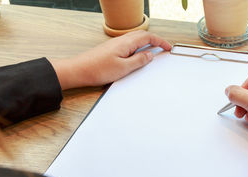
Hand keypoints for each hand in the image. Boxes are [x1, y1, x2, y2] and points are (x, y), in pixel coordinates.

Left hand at [49, 31, 171, 89]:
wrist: (78, 71)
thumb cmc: (97, 70)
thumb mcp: (123, 68)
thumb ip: (138, 60)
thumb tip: (149, 55)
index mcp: (125, 43)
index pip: (147, 37)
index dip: (160, 41)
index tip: (168, 47)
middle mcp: (120, 41)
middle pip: (142, 35)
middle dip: (155, 40)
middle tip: (163, 48)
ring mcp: (115, 44)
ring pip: (135, 40)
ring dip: (146, 44)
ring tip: (153, 52)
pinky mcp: (111, 50)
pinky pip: (128, 45)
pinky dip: (137, 48)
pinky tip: (137, 56)